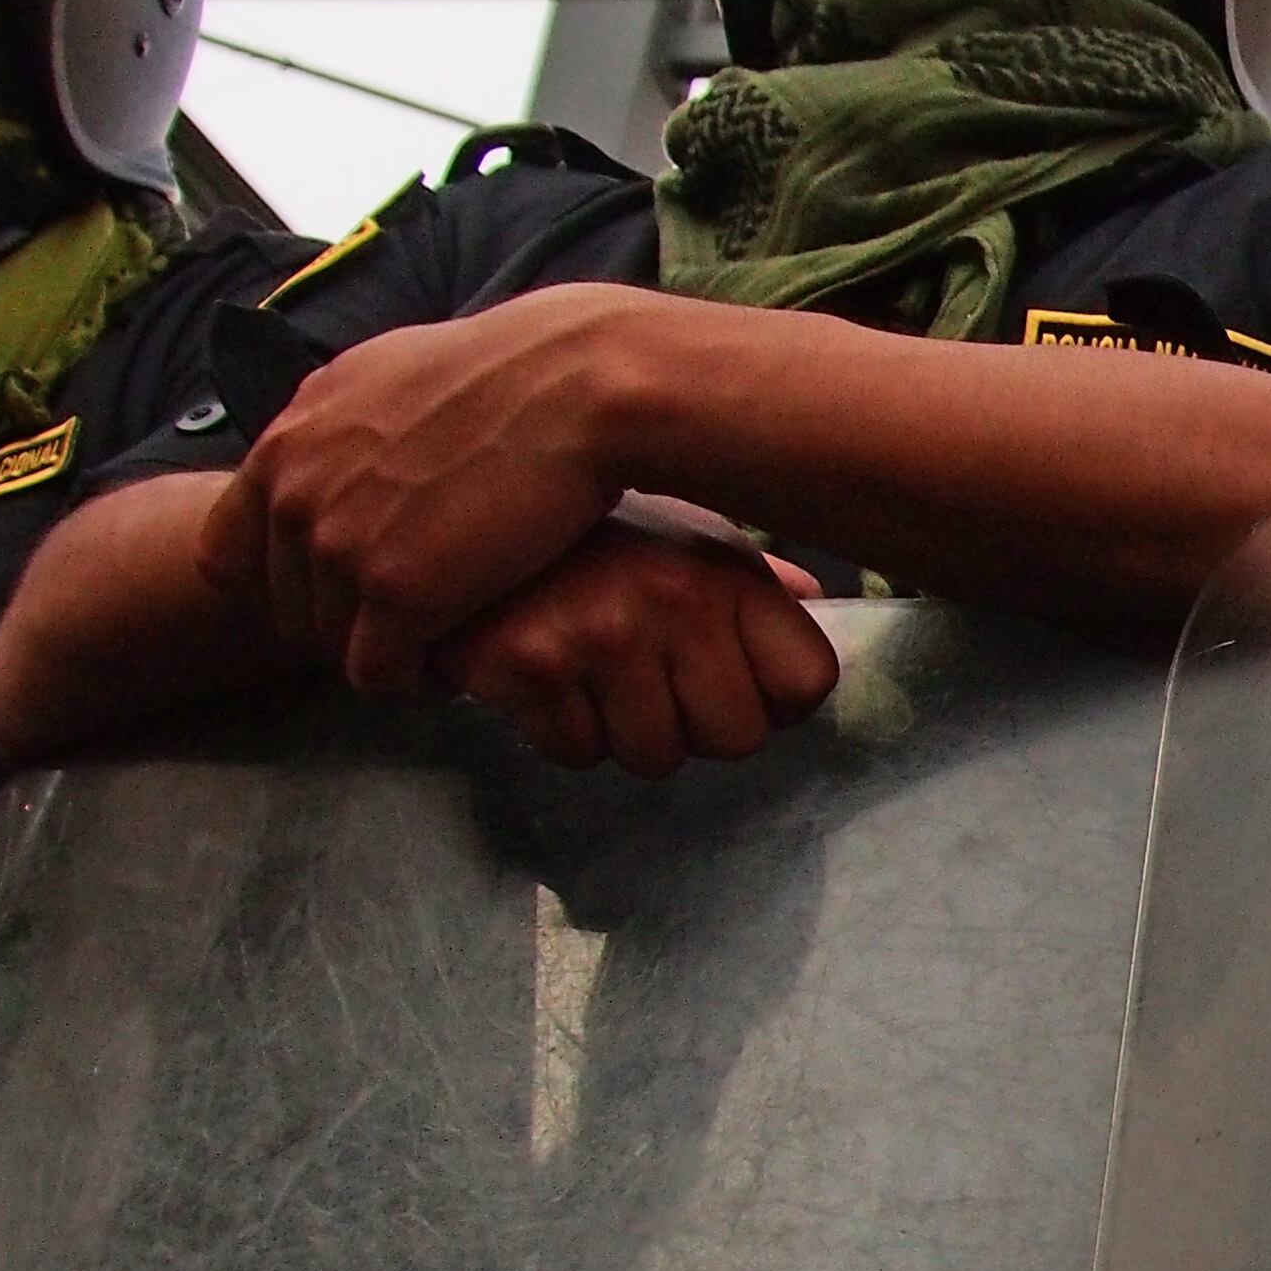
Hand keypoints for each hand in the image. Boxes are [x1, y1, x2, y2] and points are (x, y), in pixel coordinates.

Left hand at [200, 281, 659, 700]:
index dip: (281, 585)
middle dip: (342, 625)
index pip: (225, 551)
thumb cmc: (513, 373)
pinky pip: (378, 673)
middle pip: (284, 609)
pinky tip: (457, 660)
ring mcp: (342, 545)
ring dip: (385, 654)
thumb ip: (342, 423)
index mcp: (288, 441)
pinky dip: (415, 680)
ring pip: (329, 647)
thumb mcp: (388, 372)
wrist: (577, 385)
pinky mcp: (399, 593)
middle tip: (409, 626)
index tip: (341, 591)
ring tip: (440, 642)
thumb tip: (334, 441)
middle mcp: (297, 493)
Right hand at [429, 503, 839, 776]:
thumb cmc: (586, 538)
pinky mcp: (529, 666)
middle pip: (736, 739)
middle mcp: (673, 601)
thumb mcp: (681, 535)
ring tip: (591, 671)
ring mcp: (601, 636)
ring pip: (653, 758)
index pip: (808, 683)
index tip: (734, 683)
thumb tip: (814, 596)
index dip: (774, 700)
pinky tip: (544, 675)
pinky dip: (558, 730)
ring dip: (621, 731)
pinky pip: (577, 754)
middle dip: (695, 727)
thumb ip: (749, 578)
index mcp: (724, 572)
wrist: (456, 511)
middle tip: (648, 681)